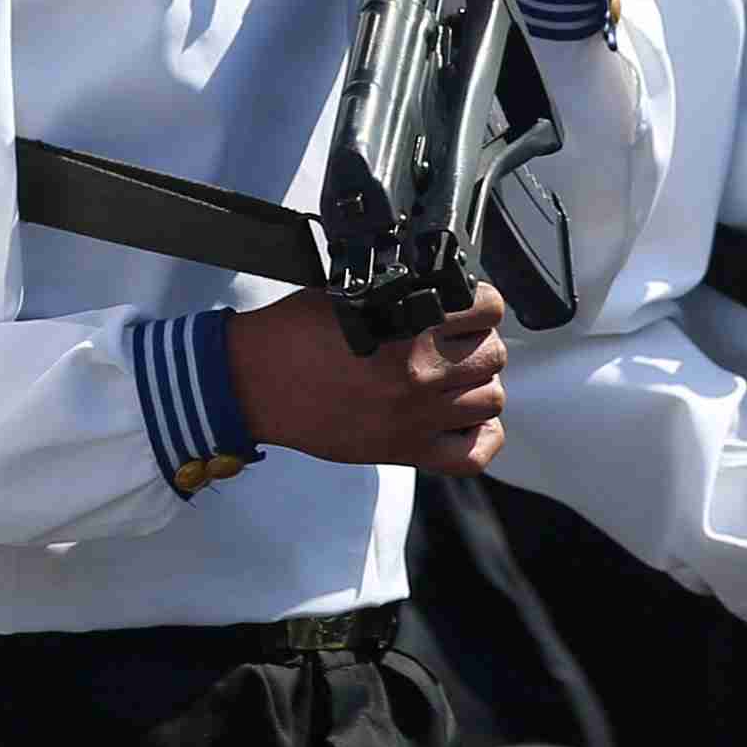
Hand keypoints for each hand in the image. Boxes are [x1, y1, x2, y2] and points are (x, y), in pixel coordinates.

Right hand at [225, 287, 506, 475]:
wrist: (253, 384)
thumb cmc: (290, 336)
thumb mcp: (349, 293)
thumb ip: (402, 294)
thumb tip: (441, 296)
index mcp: (408, 326)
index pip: (487, 309)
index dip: (480, 304)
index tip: (468, 307)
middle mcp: (421, 372)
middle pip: (493, 355)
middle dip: (478, 343)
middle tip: (456, 343)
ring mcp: (417, 416)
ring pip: (491, 399)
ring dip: (478, 385)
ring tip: (455, 379)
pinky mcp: (406, 450)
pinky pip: (472, 454)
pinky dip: (481, 437)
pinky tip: (464, 419)